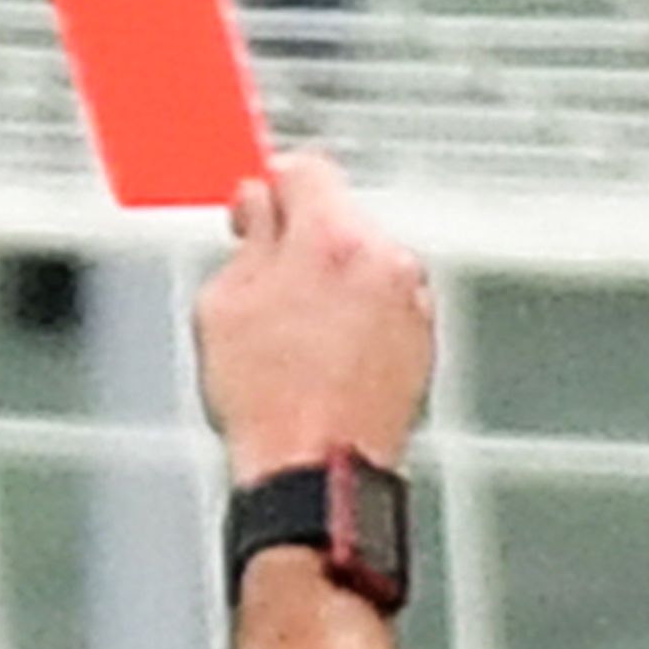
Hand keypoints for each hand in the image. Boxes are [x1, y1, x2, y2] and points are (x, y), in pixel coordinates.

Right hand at [193, 151, 432, 477]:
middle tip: (264, 283)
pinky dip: (360, 320)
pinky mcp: (424, 346)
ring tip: (294, 337)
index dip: (271, 185)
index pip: (306, 170)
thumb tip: (257, 208)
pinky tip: (325, 360)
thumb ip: (247, 241)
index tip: (255, 206)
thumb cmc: (270, 404)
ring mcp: (412, 304)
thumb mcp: (224, 305)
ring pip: (366, 266)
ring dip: (334, 282)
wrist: (317, 478)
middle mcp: (385, 261)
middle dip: (303, 241)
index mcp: (333, 238)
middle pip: (341, 219)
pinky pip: (386, 310)